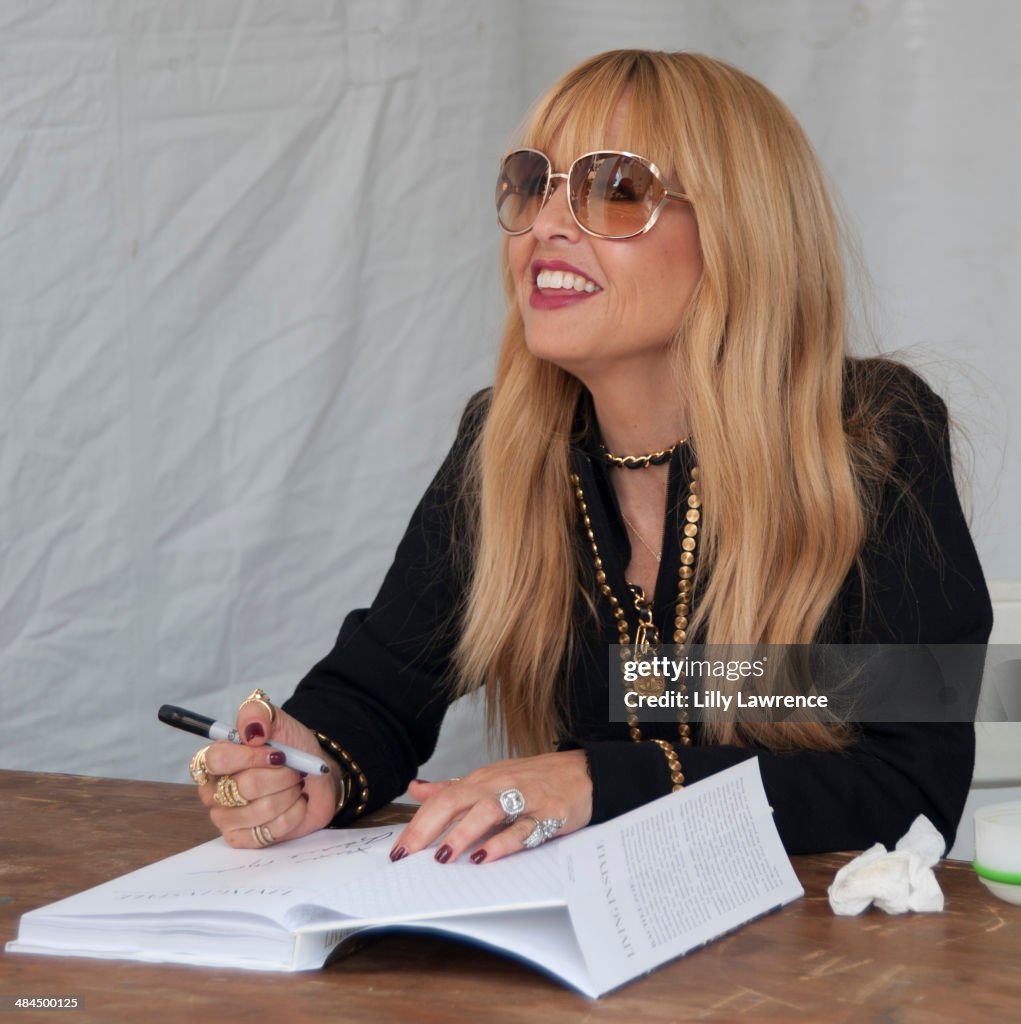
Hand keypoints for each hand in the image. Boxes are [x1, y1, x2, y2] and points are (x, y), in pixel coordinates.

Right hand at [196, 700, 342, 847]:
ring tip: (293, 786)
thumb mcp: (278, 720)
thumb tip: (251, 730)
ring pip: (261, 809)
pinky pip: (271, 831)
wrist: (315, 775)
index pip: (217, 759)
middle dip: (281, 776)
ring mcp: (225, 818)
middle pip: (245, 786)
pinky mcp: (242, 839)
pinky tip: (294, 805)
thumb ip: (258, 713)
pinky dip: (293, 814)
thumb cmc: (292, 748)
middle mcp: (214, 790)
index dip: (250, 757)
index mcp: (215, 760)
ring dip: (289, 794)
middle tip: (292, 770)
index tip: (277, 753)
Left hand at [391, 750, 591, 864]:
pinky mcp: (549, 814)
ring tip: (443, 857)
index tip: (398, 850)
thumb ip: (452, 787)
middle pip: (457, 801)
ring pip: (488, 812)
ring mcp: (525, 798)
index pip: (442, 799)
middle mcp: (499, 785)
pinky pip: (524, 829)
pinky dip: (504, 843)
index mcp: (482, 780)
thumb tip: (415, 789)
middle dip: (428, 829)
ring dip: (463, 833)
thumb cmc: (534, 779)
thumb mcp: (491, 779)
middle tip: (406, 855)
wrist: (584, 772)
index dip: (418, 823)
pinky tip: (486, 857)